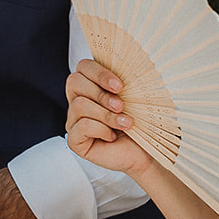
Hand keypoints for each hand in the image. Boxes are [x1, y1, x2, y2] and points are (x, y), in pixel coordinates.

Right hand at [64, 58, 154, 177]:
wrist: (144, 152)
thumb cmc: (140, 124)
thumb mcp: (133, 98)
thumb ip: (124, 83)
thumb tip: (127, 66)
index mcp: (91, 86)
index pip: (83, 67)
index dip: (99, 73)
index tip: (120, 85)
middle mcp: (78, 101)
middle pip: (74, 82)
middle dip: (100, 93)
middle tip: (121, 106)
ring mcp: (74, 121)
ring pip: (79, 105)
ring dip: (106, 114)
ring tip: (125, 123)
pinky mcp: (74, 140)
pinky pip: (81, 127)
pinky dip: (101, 130)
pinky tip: (112, 136)